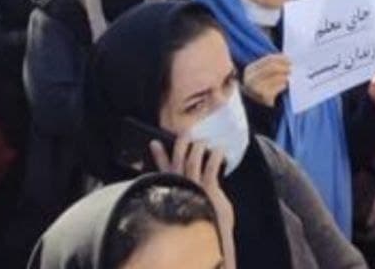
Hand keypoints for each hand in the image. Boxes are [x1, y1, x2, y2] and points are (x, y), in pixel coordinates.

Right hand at [150, 133, 235, 258]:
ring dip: (198, 148)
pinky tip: (220, 151)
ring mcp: (195, 189)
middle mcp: (181, 189)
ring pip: (193, 162)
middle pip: (177, 162)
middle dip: (181, 145)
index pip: (163, 172)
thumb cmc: (205, 223)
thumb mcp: (192, 206)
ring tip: (202, 141)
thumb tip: (193, 182)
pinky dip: (215, 157)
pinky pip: (211, 168)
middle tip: (185, 134)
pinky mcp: (209, 190)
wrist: (212, 240)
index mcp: (174, 192)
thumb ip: (189, 194)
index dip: (159, 156)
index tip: (154, 143)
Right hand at [242, 55, 291, 107]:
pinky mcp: (264, 97)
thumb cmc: (261, 88)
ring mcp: (256, 89)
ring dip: (284, 76)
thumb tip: (287, 59)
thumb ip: (270, 66)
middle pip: (272, 67)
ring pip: (276, 77)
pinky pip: (278, 88)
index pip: (268, 59)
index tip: (289, 59)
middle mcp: (250, 79)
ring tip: (288, 77)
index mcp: (249, 70)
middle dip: (284, 66)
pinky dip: (282, 85)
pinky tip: (284, 86)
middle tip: (291, 68)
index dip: (280, 58)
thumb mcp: (261, 75)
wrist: (256, 109)